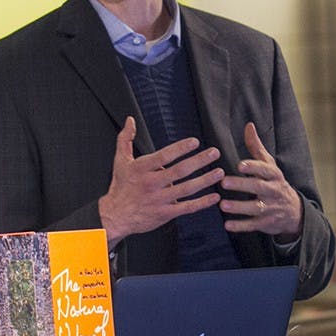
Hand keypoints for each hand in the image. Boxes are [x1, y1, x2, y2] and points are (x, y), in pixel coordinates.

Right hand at [99, 117, 224, 248]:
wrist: (115, 216)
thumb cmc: (120, 186)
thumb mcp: (120, 161)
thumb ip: (125, 139)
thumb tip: (130, 119)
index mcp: (141, 169)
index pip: (163, 156)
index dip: (180, 149)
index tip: (195, 142)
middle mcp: (151, 184)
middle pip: (179, 171)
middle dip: (199, 161)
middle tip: (215, 152)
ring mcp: (159, 200)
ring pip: (186, 189)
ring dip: (205, 180)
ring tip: (219, 172)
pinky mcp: (165, 214)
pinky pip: (187, 208)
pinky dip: (202, 203)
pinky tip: (215, 197)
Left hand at [219, 122, 302, 237]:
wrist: (294, 212)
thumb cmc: (274, 183)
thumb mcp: (269, 164)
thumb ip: (256, 147)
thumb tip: (248, 125)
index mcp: (274, 175)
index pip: (265, 169)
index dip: (253, 167)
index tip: (239, 165)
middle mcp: (273, 191)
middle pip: (259, 188)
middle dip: (242, 185)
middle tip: (224, 182)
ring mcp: (270, 208)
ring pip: (255, 208)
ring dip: (239, 207)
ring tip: (222, 205)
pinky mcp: (265, 223)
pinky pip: (253, 225)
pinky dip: (240, 226)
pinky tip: (227, 225)